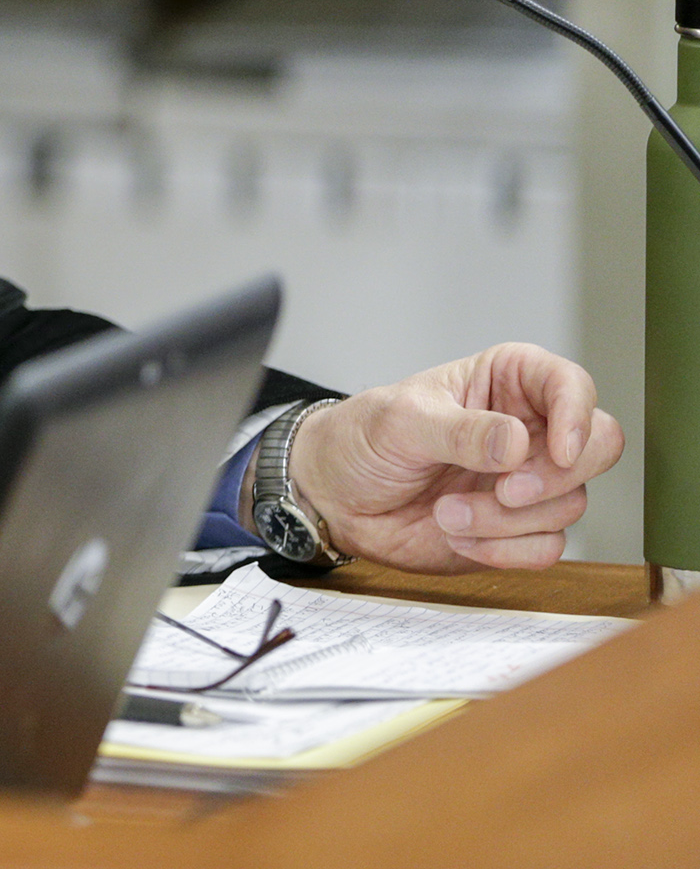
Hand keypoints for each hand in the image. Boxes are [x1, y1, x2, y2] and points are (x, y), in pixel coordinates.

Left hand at [285, 343, 623, 573]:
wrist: (333, 497)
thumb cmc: (360, 439)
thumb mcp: (400, 421)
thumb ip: (460, 431)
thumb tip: (519, 444)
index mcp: (504, 382)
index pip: (570, 384)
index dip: (577, 415)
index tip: (557, 448)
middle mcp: (526, 430)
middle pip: (598, 446)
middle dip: (554, 476)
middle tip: (503, 489)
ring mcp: (526, 482)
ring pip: (570, 503)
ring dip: (507, 519)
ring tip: (445, 511)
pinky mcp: (516, 530)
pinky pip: (548, 547)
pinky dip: (504, 549)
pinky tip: (457, 535)